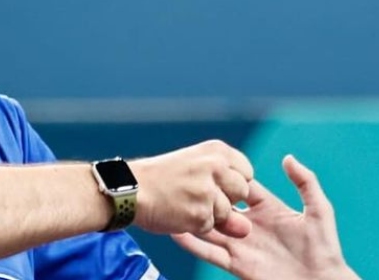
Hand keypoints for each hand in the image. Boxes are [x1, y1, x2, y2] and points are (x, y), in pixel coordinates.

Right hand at [129, 140, 253, 237]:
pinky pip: (210, 226)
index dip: (232, 183)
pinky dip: (196, 225)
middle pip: (242, 192)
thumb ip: (225, 189)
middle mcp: (217, 167)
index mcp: (217, 150)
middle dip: (226, 200)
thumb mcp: (196, 166)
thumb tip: (246, 227)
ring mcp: (209, 191)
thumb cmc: (162, 178)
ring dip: (210, 214)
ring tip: (185, 202)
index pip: (246, 172)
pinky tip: (179, 212)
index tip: (214, 183)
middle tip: (199, 194)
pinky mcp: (200, 214)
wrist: (132, 189)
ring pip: (227, 213)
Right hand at [172, 155, 358, 279]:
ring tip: (172, 204)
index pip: (242, 188)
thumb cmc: (324, 248)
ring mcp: (243, 245)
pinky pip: (211, 252)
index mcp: (269, 209)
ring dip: (193, 218)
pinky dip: (193, 244)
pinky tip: (177, 233)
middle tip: (183, 181)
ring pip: (211, 228)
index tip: (208, 164)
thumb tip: (287, 158)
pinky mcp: (237, 264)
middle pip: (222, 206)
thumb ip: (305, 182)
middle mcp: (252, 225)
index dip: (227, 177)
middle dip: (205, 195)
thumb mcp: (318, 210)